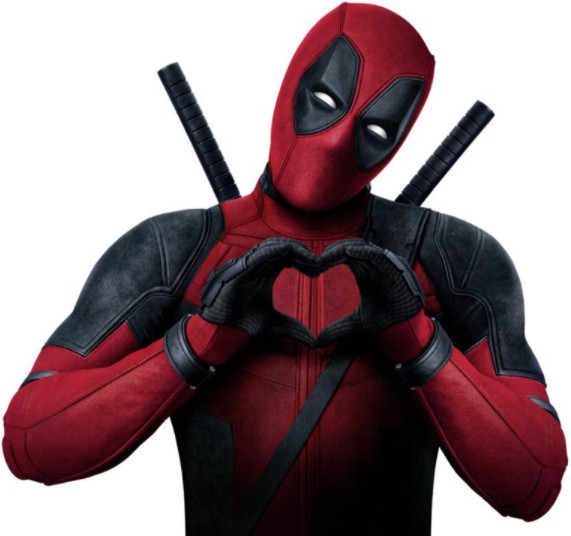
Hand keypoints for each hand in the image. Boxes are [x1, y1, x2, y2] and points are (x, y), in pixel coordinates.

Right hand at [199, 238, 318, 346]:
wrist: (221, 334)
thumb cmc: (242, 326)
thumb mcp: (275, 326)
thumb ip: (294, 329)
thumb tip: (313, 342)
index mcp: (265, 273)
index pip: (287, 256)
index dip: (304, 259)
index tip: (318, 269)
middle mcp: (256, 266)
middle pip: (283, 247)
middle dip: (302, 252)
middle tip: (318, 263)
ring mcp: (247, 266)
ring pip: (273, 246)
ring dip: (294, 249)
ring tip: (310, 259)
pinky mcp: (239, 270)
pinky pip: (259, 253)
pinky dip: (276, 251)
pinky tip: (291, 254)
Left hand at [317, 239, 424, 346]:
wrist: (406, 329)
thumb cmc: (386, 321)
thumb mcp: (357, 324)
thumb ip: (338, 329)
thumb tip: (319, 341)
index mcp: (367, 272)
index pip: (347, 256)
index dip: (331, 257)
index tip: (315, 265)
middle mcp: (376, 266)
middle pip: (353, 248)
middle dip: (334, 250)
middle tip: (318, 259)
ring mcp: (387, 265)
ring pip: (363, 248)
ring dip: (344, 250)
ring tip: (328, 255)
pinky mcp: (396, 268)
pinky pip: (378, 255)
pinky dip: (364, 252)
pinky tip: (348, 252)